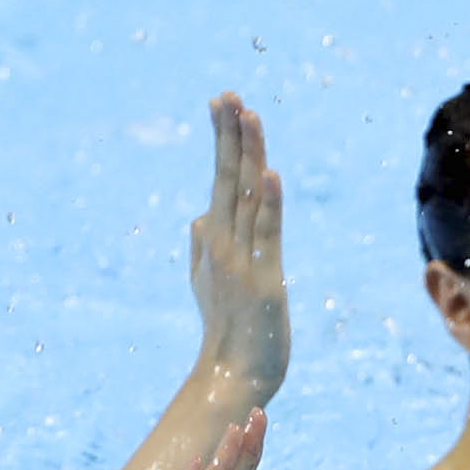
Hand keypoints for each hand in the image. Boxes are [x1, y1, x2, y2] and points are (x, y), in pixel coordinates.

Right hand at [187, 91, 288, 400]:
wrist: (231, 375)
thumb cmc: (227, 330)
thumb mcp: (209, 283)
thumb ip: (203, 248)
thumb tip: (199, 217)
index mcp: (216, 238)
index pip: (221, 179)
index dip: (224, 141)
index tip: (223, 103)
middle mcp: (224, 241)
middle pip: (228, 177)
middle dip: (229, 135)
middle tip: (228, 94)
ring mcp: (241, 258)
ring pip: (246, 196)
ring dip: (247, 155)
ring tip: (248, 115)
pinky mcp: (264, 278)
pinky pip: (266, 234)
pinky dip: (269, 203)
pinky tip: (270, 173)